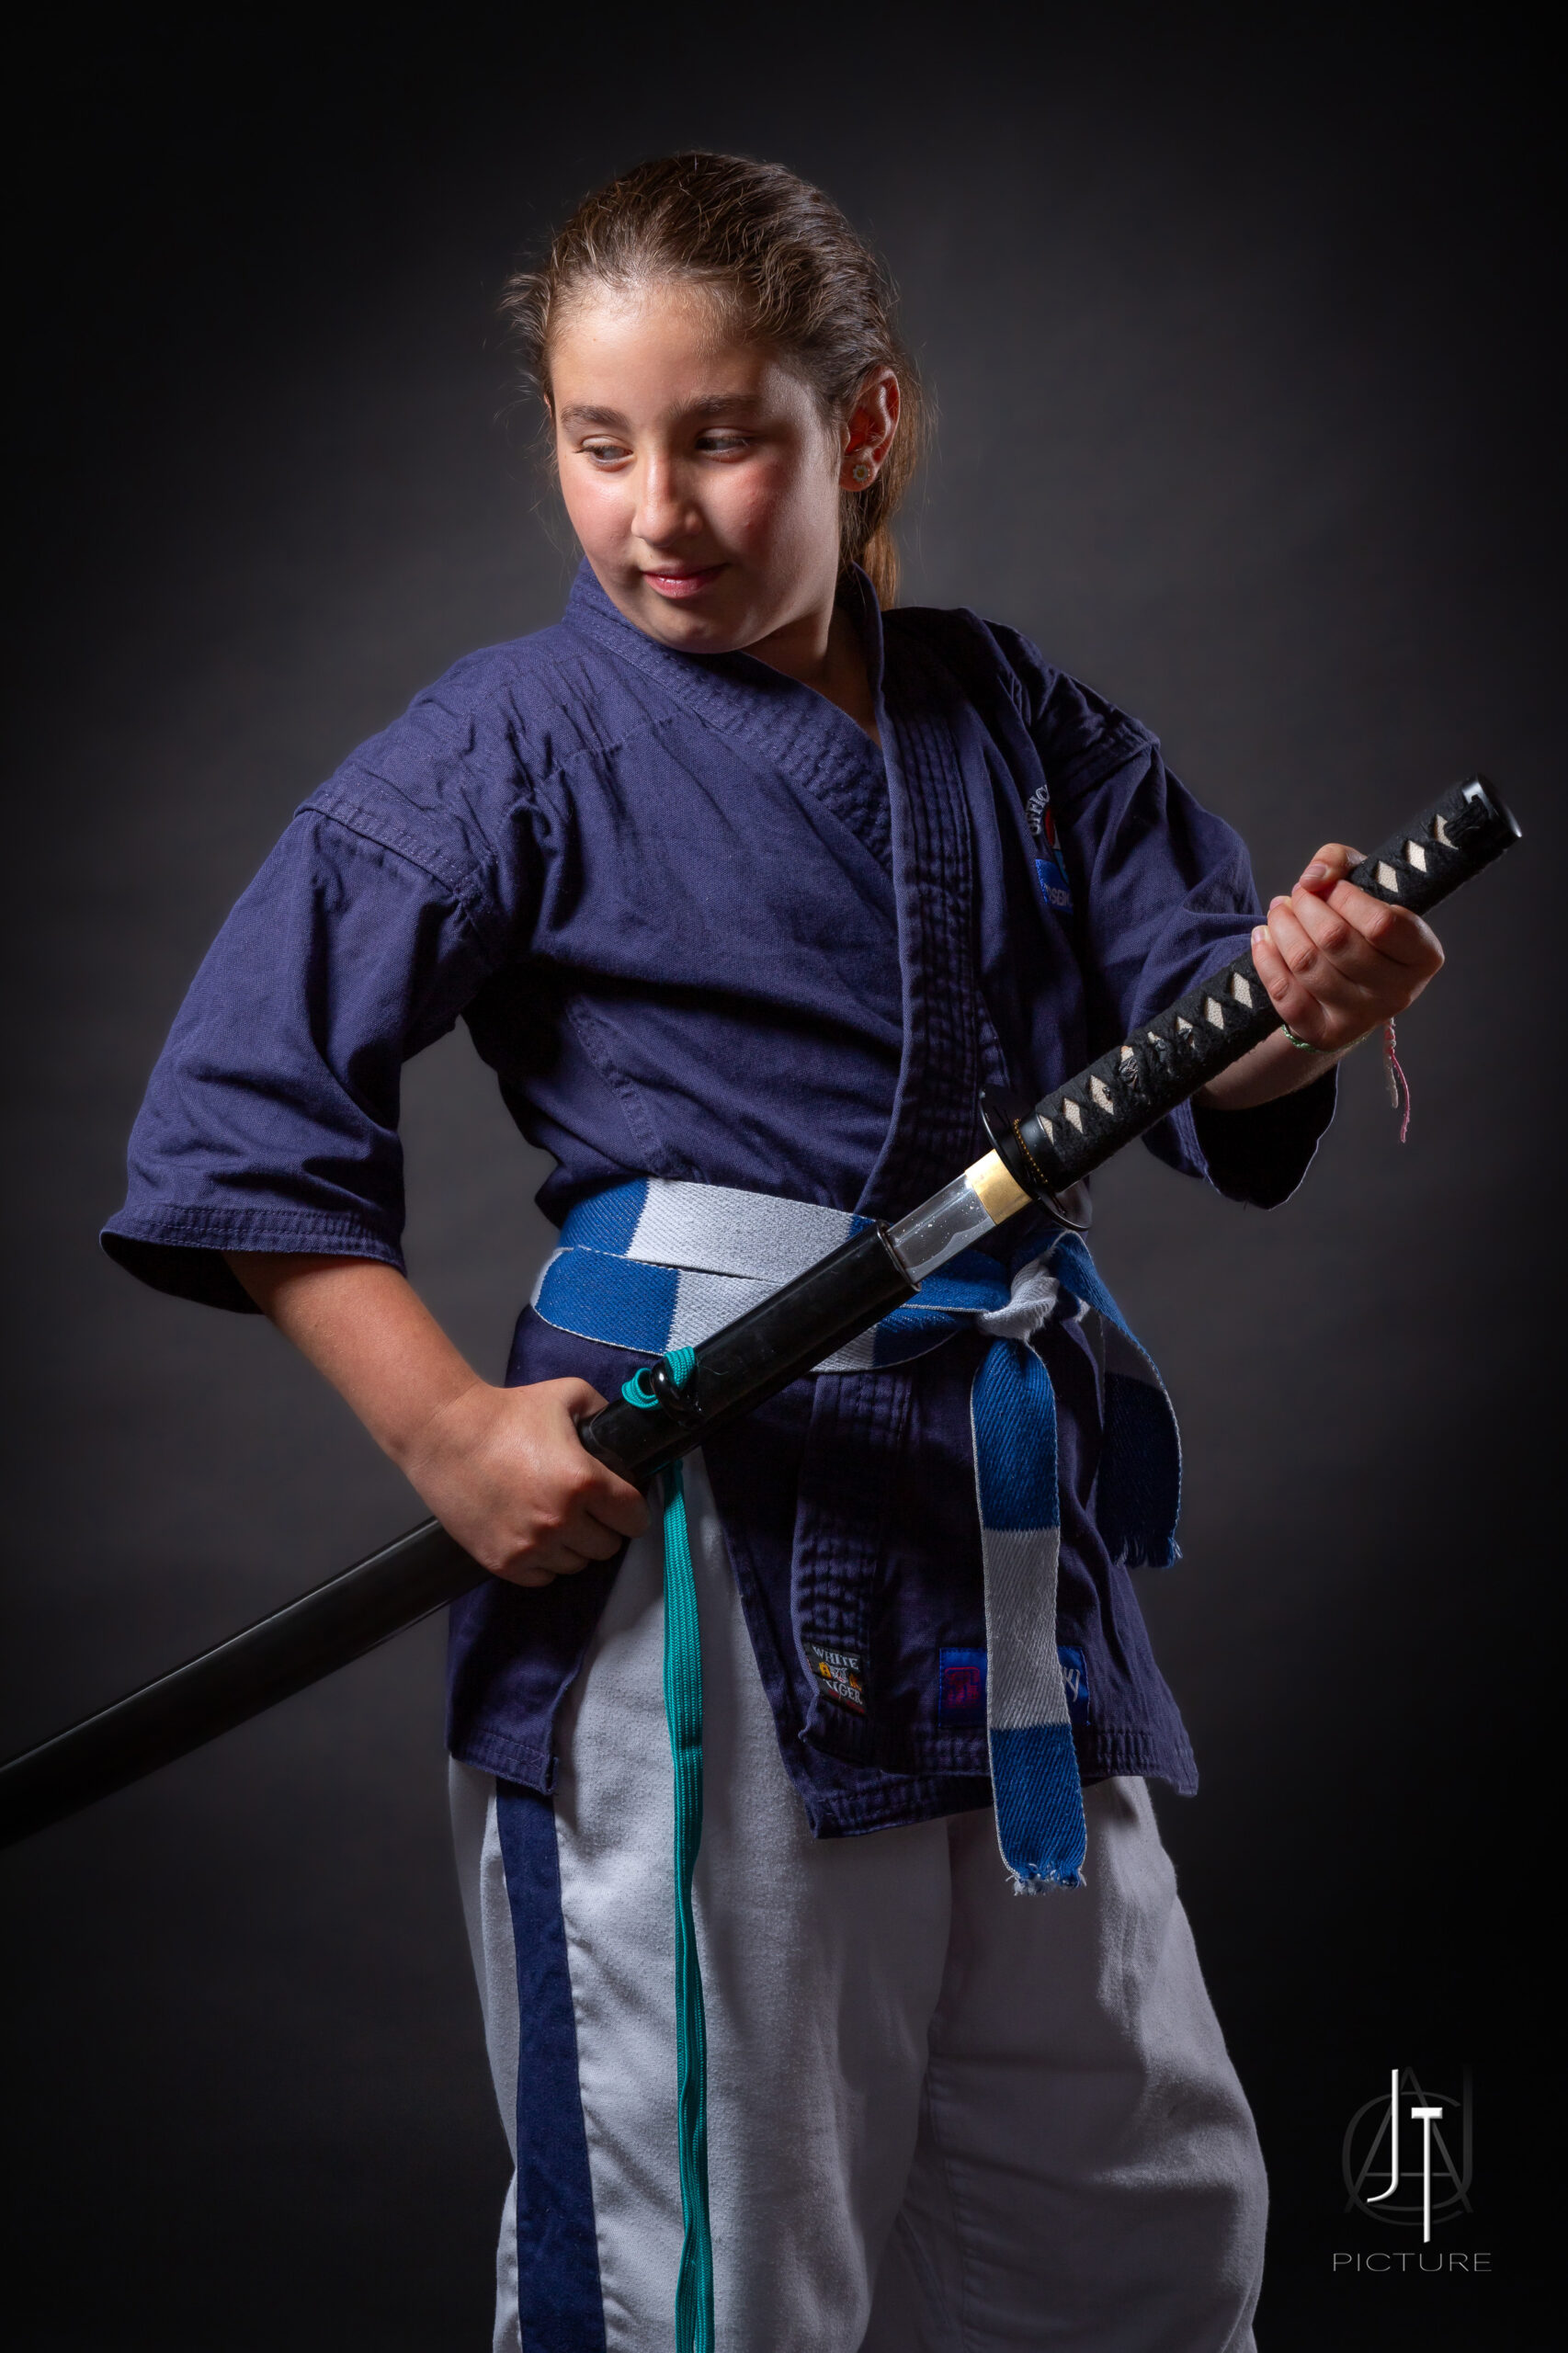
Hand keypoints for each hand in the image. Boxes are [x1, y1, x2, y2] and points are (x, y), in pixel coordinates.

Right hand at [400, 1376, 648, 1587]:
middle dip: (603, 1527)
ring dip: (574, 1545)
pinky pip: (544, 1577)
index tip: (623, 1504)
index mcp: (583, 1482)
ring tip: (557, 1519)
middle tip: (586, 1508)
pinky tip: (535, 1534)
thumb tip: (625, 1433)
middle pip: (608, 1547)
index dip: (632, 1510)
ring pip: (577, 1565)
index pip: (635, 1518)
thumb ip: (605, 1412)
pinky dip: (545, 1561)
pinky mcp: (503, 1562)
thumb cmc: (506, 1412)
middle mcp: (561, 1521)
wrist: (445, 1434)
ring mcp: (531, 1546)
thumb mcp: (568, 1394)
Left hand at [1249, 842, 1444, 1048]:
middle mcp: (1399, 992)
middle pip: (1336, 941)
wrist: (1350, 987)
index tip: (1328, 886)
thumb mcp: (1364, 883)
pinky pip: (1286, 995)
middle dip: (1305, 908)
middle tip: (1294, 896)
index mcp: (1423, 955)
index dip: (1345, 898)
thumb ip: (1341, 862)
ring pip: (1307, 965)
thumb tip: (1313, 878)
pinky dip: (1266, 960)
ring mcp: (1361, 1018)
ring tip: (1278, 912)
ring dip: (1282, 929)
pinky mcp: (1324, 1033)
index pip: (1382, 923)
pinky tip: (1264, 938)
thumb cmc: (1361, 926)